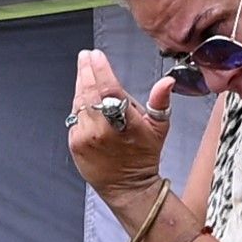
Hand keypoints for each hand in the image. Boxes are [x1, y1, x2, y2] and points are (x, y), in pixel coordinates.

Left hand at [65, 46, 167, 204]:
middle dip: (86, 70)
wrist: (127, 187)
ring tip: (83, 71)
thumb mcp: (159, 127)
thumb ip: (160, 101)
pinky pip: (74, 117)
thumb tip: (167, 81)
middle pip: (89, 90)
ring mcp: (86, 135)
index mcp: (125, 121)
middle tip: (85, 56)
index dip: (101, 69)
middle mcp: (103, 127)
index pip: (108, 87)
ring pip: (79, 102)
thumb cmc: (144, 155)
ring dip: (80, 84)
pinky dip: (78, 106)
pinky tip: (82, 97)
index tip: (96, 55)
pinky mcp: (75, 143)